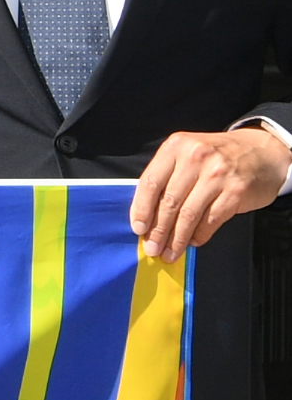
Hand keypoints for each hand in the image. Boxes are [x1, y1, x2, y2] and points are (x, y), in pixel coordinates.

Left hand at [129, 126, 287, 261]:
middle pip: (169, 202)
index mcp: (176, 146)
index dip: (141, 209)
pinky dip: (200, 235)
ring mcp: (218, 174)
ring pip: (189, 214)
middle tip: (152, 248)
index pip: (150, 182)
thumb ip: (166, 177)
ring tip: (170, 252)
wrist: (261, 151)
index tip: (138, 229)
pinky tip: (193, 242)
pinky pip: (211, 219)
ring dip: (176, 238)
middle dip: (158, 230)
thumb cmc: (217, 156)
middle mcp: (196, 157)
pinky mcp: (236, 190)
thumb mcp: (187, 155)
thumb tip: (146, 216)